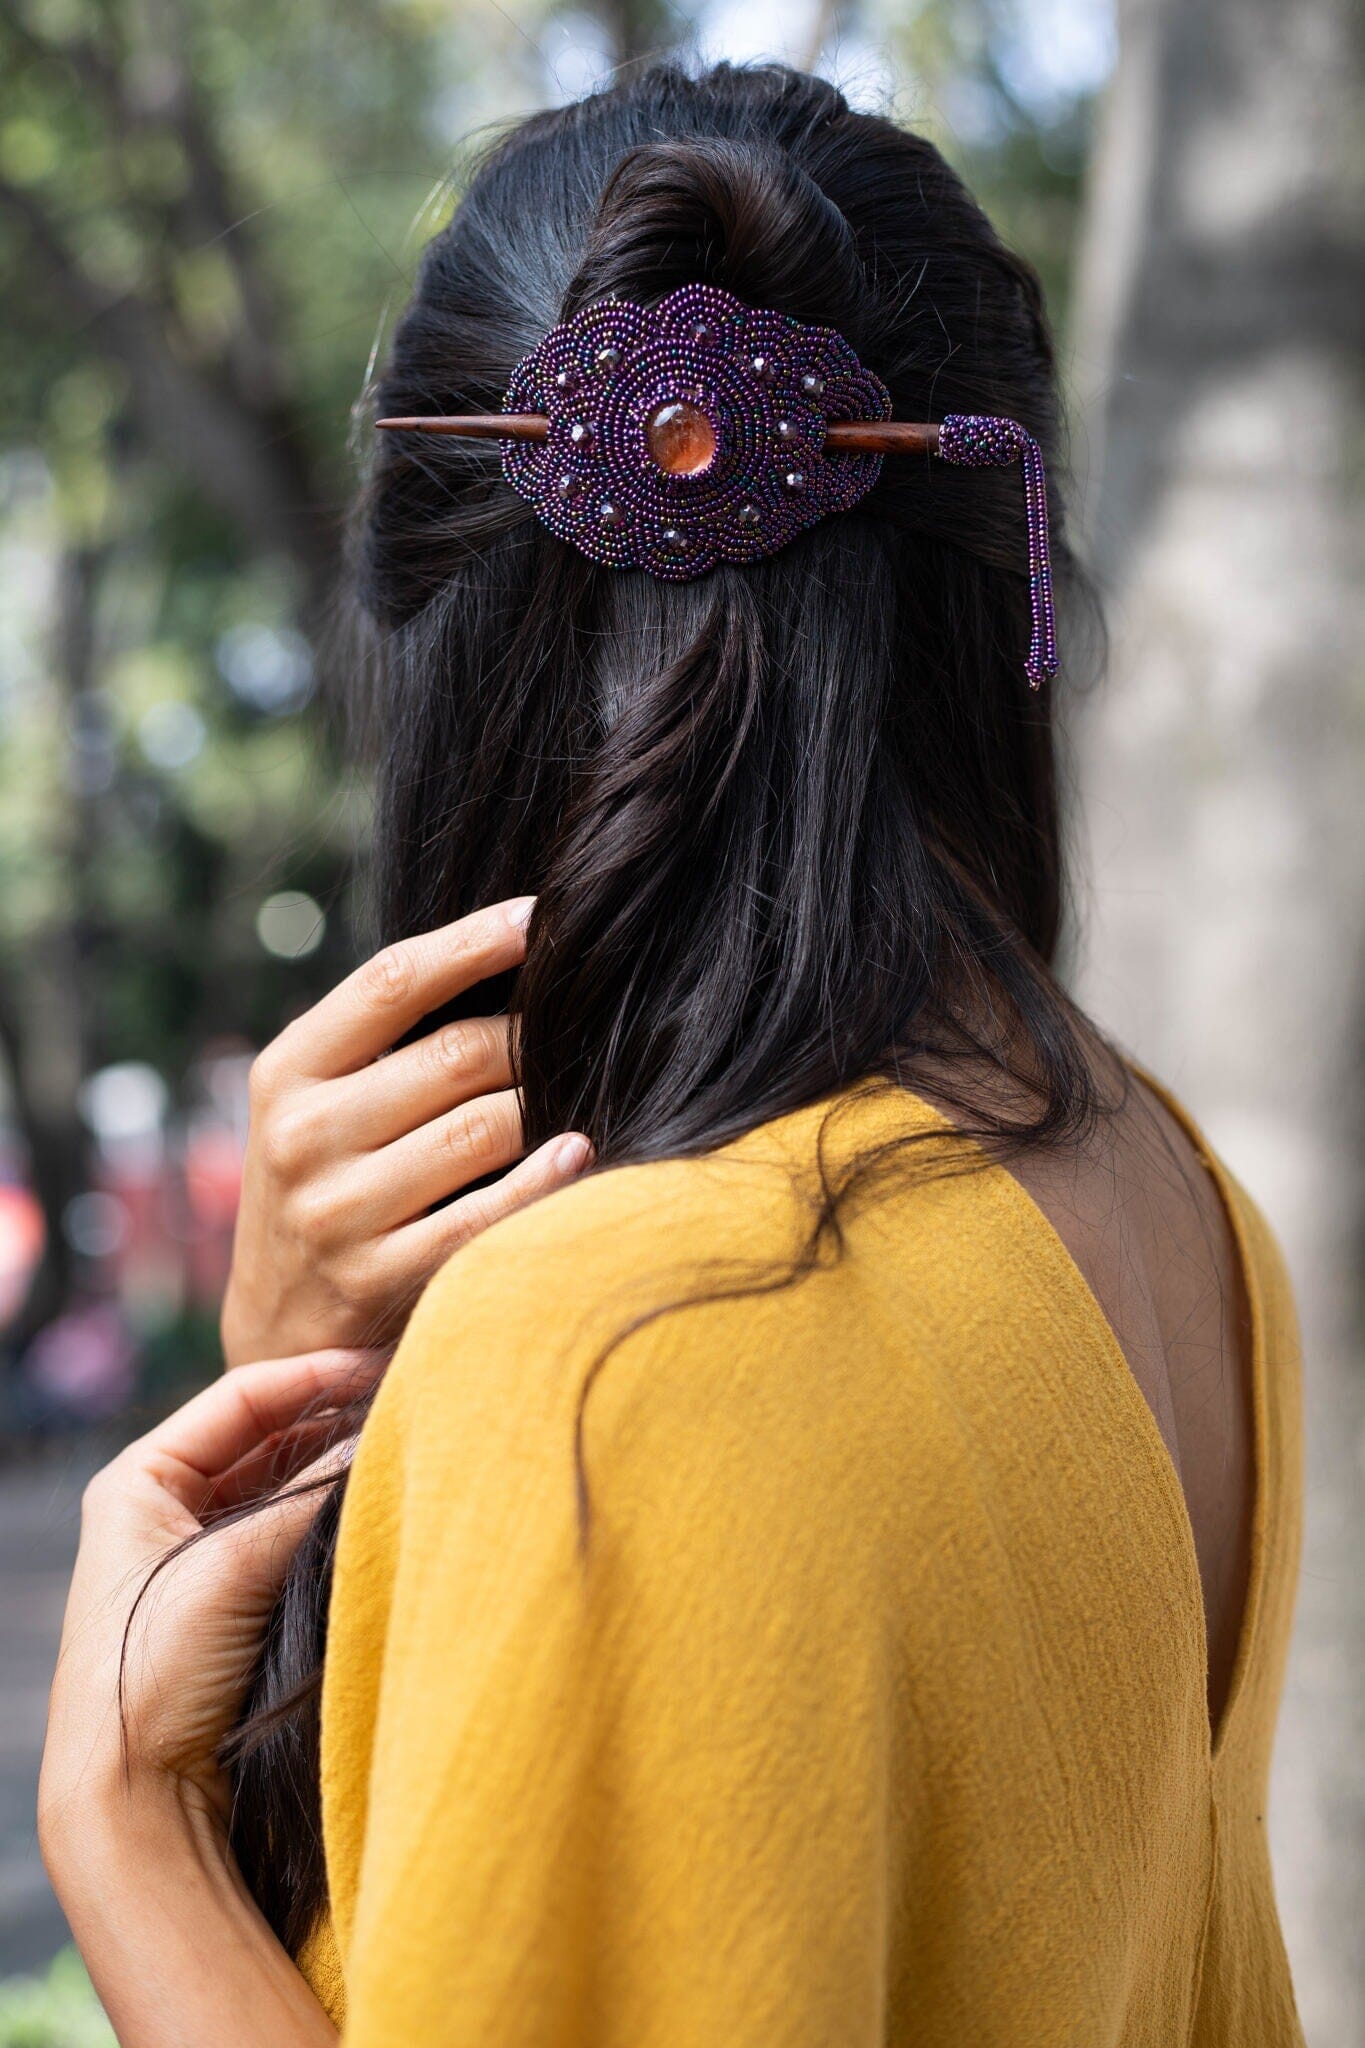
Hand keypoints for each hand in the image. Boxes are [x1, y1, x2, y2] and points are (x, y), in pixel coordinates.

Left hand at [38, 1355, 363, 2046]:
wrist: (133, 1798)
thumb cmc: (152, 1674)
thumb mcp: (229, 1569)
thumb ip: (309, 1498)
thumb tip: (387, 1439)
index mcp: (138, 1479)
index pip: (241, 1397)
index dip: (313, 1376)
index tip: (384, 1368)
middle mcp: (167, 1506)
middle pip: (267, 1435)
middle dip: (333, 1418)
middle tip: (405, 1402)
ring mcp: (200, 1552)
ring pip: (285, 1482)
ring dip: (338, 1465)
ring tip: (401, 1445)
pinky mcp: (234, 1598)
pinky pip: (293, 1530)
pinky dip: (334, 1512)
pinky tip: (377, 1502)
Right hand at [221, 897, 591, 1367]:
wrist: (277, 1334)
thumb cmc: (323, 1187)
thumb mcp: (315, 1106)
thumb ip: (381, 1044)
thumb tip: (505, 955)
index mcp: (286, 1074)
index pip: (392, 982)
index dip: (475, 942)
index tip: (542, 916)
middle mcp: (305, 1137)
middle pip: (456, 1055)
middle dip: (530, 1035)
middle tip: (580, 1022)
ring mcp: (340, 1212)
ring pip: (485, 1128)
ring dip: (545, 1103)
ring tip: (582, 1084)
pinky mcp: (380, 1279)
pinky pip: (488, 1215)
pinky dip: (545, 1179)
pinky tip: (580, 1153)